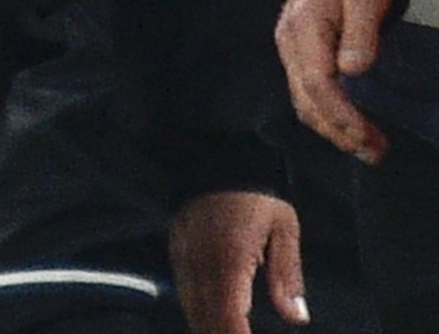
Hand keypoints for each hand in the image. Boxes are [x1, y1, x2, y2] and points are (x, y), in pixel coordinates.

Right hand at [169, 190, 307, 333]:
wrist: (216, 157)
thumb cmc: (257, 193)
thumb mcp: (283, 229)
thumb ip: (287, 276)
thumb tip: (297, 317)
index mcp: (229, 259)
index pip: (229, 317)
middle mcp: (200, 262)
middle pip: (206, 320)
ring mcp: (184, 257)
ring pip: (191, 309)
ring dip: (210, 328)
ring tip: (233, 332)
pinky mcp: (177, 251)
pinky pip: (184, 292)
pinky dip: (199, 312)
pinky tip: (215, 320)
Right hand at [277, 0, 393, 163]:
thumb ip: (361, 33)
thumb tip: (354, 70)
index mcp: (303, 27)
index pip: (315, 80)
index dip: (339, 112)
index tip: (364, 133)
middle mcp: (290, 45)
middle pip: (306, 99)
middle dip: (339, 130)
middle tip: (375, 151)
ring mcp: (291, 54)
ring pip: (304, 102)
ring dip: (334, 130)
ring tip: (369, 149)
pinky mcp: (299, 60)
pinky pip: (307, 96)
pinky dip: (328, 118)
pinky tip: (350, 130)